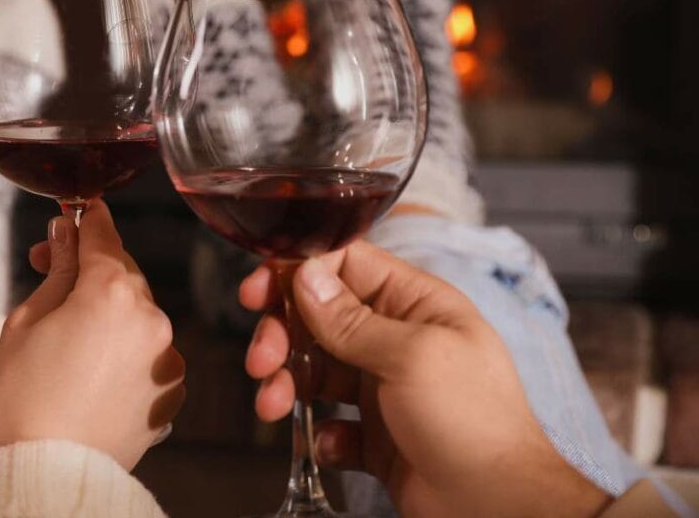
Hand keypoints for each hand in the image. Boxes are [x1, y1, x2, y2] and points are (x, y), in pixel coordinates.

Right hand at [0, 200, 185, 470]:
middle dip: (92, 270)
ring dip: (112, 312)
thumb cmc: (20, 399)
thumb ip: (57, 270)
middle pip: (124, 275)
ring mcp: (166, 358)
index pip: (102, 236)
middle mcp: (151, 319)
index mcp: (112, 293)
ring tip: (71, 335)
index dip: (87, 220)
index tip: (78, 210)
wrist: (41, 475)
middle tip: (52, 272)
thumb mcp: (26, 321)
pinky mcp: (171, 392)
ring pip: (139, 314)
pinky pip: (150, 353)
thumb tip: (67, 234)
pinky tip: (95, 368)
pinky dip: (129, 350)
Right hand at [240, 241, 611, 517]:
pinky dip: (319, 432)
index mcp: (415, 305)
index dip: (298, 273)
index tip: (259, 292)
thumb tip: (304, 276)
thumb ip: (351, 319)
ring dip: (287, 382)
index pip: (346, 266)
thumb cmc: (474, 423)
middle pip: (320, 318)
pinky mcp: (376, 435)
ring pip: (317, 370)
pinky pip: (330, 422)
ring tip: (272, 405)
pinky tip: (329, 443)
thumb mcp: (410, 357)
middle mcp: (396, 339)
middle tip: (261, 360)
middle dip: (282, 334)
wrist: (500, 509)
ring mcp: (385, 388)